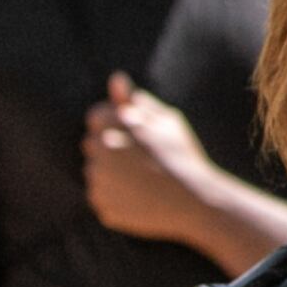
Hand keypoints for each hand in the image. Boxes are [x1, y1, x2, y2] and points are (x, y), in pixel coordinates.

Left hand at [84, 71, 220, 240]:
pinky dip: (116, 198)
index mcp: (112, 124)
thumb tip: (116, 79)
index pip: (96, 117)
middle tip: (142, 160)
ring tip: (143, 181)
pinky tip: (140, 198)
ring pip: (97, 173)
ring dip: (112, 174)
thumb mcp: (167, 121)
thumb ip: (137, 101)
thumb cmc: (182, 155)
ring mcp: (98, 181)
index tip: (136, 136)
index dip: (117, 125)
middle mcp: (99, 151)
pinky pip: (102, 197)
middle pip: (93, 145)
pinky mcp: (102, 207)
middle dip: (111, 149)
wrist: (193, 201)